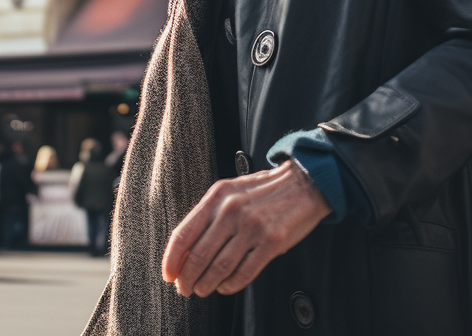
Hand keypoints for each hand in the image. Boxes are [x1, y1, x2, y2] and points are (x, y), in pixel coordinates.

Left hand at [162, 159, 330, 297]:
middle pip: (198, 256)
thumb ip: (209, 214)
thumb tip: (185, 248)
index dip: (172, 259)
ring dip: (206, 285)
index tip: (168, 274)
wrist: (303, 183)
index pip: (184, 234)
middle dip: (187, 278)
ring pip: (219, 268)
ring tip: (203, 289)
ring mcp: (252, 227)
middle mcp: (232, 211)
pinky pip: (243, 273)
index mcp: (217, 196)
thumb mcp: (231, 191)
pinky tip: (226, 286)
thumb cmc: (263, 190)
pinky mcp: (271, 243)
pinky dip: (230, 285)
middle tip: (185, 288)